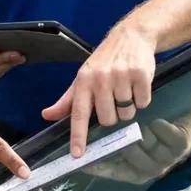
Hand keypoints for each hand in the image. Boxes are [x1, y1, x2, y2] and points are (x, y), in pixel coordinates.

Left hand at [42, 24, 156, 156]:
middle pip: (108, 119)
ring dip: (128, 106)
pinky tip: (137, 84)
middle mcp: (101, 79)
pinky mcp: (141, 75)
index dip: (78, 135)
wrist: (131, 36)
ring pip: (127, 113)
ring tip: (125, 88)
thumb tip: (47, 115)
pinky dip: (142, 98)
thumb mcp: (82, 78)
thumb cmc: (104, 61)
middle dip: (112, 114)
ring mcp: (122, 76)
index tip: (77, 154)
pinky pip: (143, 103)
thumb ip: (67, 100)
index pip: (78, 113)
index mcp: (83, 81)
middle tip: (113, 98)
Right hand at [83, 115, 190, 183]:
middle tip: (125, 128)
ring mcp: (167, 160)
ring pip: (146, 143)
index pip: (111, 171)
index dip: (97, 165)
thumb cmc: (151, 131)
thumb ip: (103, 143)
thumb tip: (71, 142)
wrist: (188, 123)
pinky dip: (160, 126)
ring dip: (144, 132)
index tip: (81, 157)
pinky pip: (165, 134)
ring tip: (145, 126)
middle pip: (128, 154)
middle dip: (126, 140)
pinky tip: (158, 123)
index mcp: (134, 172)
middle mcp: (150, 170)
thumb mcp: (126, 139)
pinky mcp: (181, 146)